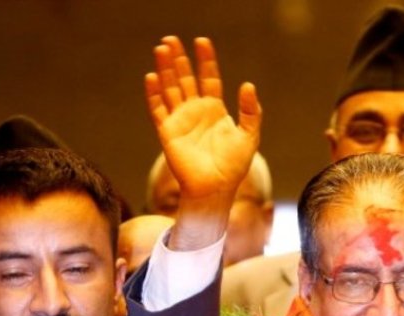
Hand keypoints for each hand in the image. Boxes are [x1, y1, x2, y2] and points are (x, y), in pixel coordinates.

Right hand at [145, 36, 261, 204]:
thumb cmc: (234, 166)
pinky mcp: (167, 132)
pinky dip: (154, 94)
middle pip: (184, 78)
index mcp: (215, 109)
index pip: (209, 78)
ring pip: (170, 89)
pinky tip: (152, 77)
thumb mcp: (249, 136)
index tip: (202, 42)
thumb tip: (248, 85)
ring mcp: (180, 120)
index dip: (206, 60)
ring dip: (164, 69)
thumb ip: (251, 111)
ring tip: (161, 49)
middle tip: (171, 39)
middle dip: (179, 60)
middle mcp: (195, 111)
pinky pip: (158, 109)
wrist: (216, 188)